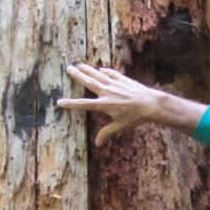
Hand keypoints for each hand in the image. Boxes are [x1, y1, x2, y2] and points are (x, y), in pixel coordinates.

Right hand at [57, 63, 205, 145]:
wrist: (150, 104)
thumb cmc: (135, 117)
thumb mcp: (119, 126)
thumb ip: (107, 133)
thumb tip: (98, 144)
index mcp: (104, 105)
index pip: (83, 104)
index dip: (71, 104)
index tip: (59, 102)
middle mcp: (107, 92)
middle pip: (89, 82)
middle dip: (78, 76)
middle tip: (68, 69)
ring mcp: (115, 84)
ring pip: (98, 75)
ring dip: (88, 70)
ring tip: (79, 65)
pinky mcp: (123, 79)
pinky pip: (111, 74)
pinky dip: (105, 71)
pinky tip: (101, 70)